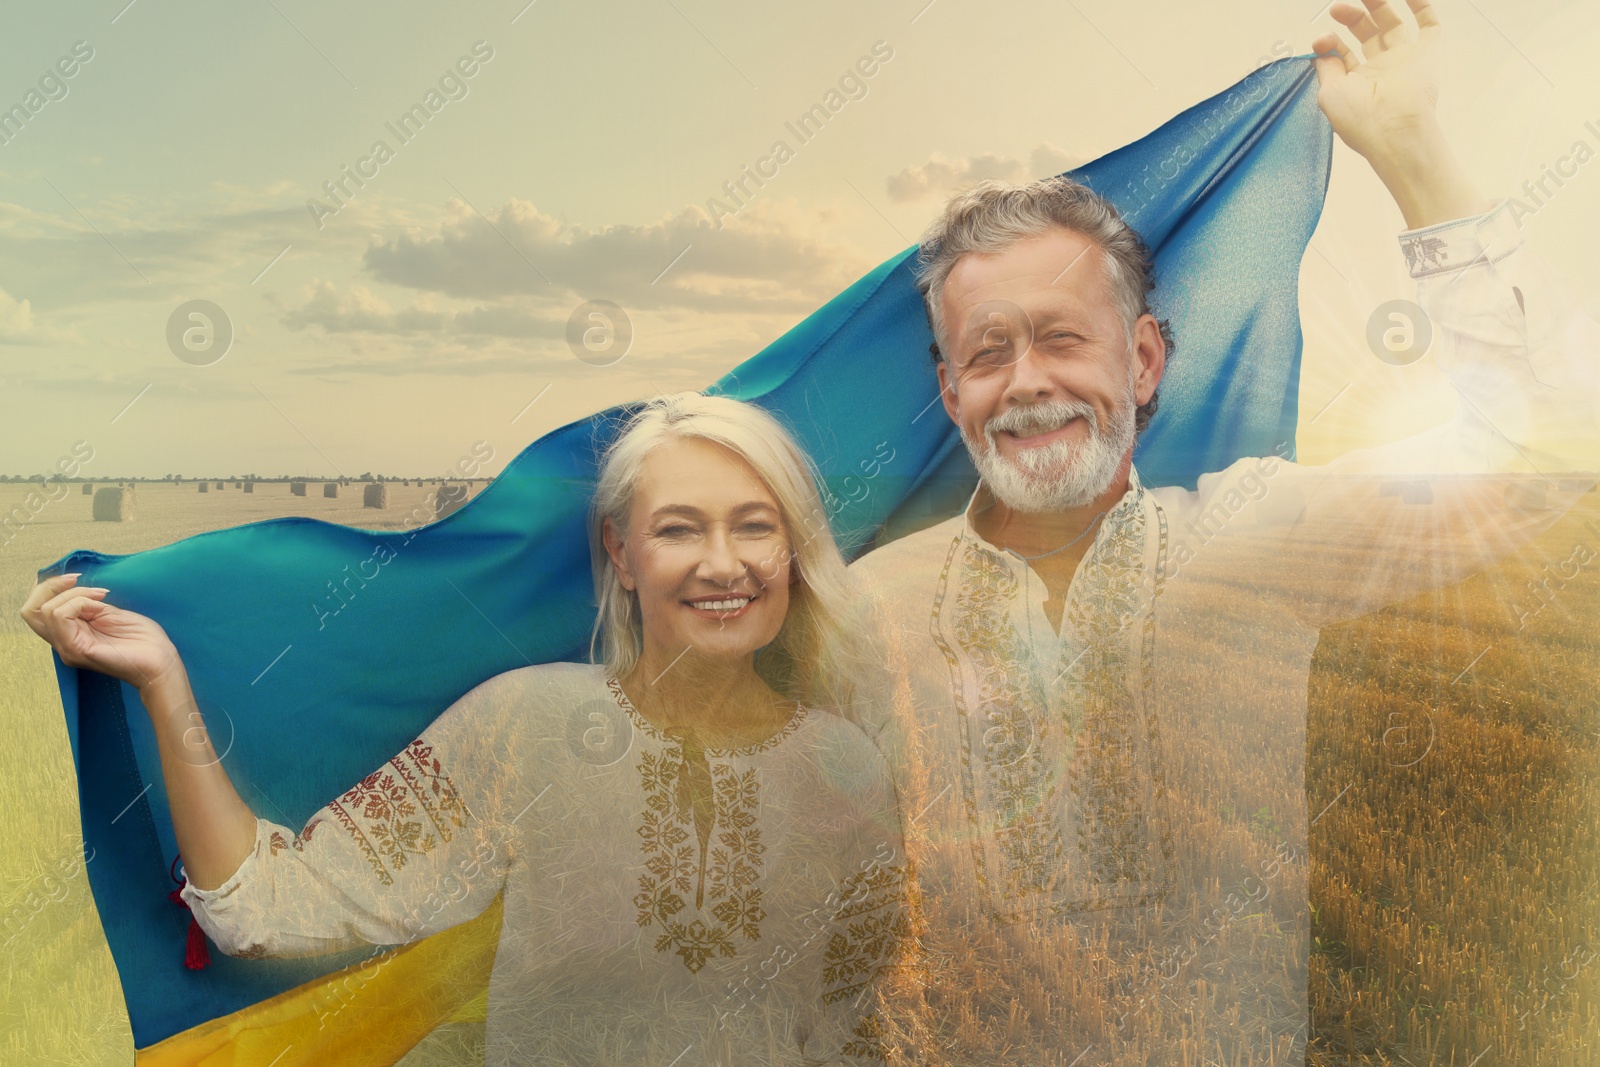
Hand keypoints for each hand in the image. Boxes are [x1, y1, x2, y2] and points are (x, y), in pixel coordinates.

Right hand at [20, 574, 180, 690]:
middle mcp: (63, 643)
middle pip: (30, 611)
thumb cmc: (145, 640)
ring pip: (45, 610)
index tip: (75, 577)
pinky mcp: (77, 649)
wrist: (161, 663)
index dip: (48, 587)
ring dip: (73, 594)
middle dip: (50, 586)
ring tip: (100, 597)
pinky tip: (99, 605)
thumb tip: (75, 589)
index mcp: (70, 633)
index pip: (36, 609)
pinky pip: (61, 617)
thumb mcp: (112, 614)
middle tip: (76, 579)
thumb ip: (90, 604)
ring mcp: (68, 648)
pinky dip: (79, 602)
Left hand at [1312, 0, 1442, 161]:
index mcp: (1357, 83)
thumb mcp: (1329, 92)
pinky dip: (1421, 6)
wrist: (1394, 129)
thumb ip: (1325, 68)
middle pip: (1367, 33)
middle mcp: (1381, 70)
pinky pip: (1429, 25)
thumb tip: (1320, 50)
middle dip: (1352, 17)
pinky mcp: (1427, 54)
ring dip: (1378, 6)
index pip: (1343, 53)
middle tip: (1337, 7)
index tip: (1322, 40)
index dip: (1330, 42)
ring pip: (1393, 25)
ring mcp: (1404, 61)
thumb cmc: (1360, 119)